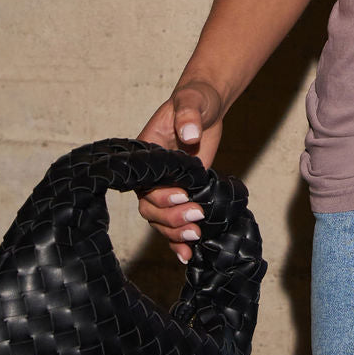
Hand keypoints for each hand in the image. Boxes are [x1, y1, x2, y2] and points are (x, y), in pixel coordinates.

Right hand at [136, 80, 223, 262]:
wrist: (208, 105)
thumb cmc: (195, 99)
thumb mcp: (191, 102)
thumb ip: (188, 116)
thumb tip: (190, 133)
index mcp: (146, 156)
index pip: (145, 184)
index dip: (161, 195)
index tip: (184, 194)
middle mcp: (151, 176)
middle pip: (151, 208)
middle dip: (171, 218)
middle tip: (197, 216)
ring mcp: (166, 187)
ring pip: (160, 220)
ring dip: (176, 233)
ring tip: (196, 236)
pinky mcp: (183, 194)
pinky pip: (174, 222)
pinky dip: (179, 240)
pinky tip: (188, 255)